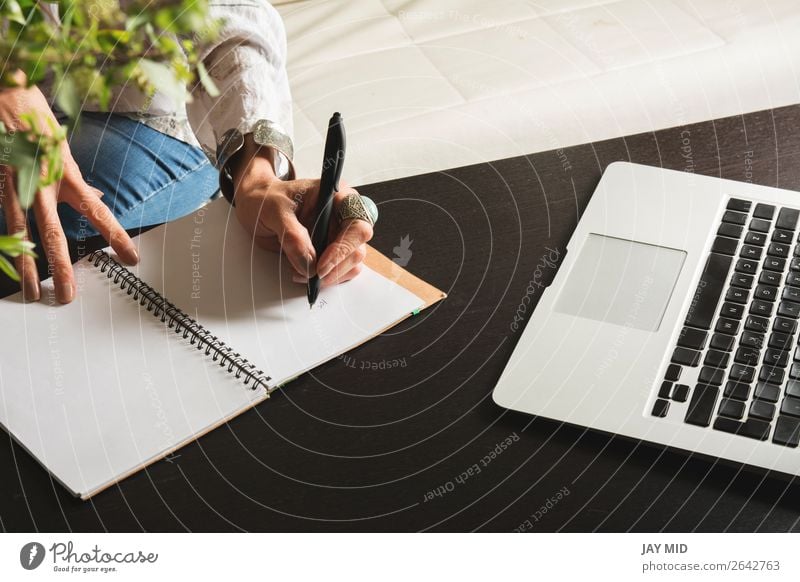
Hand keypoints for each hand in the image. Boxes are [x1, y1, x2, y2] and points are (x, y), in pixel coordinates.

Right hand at [0, 83, 138, 302]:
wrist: (3, 89)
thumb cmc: (33, 113)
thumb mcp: (63, 144)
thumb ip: (74, 176)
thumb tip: (93, 194)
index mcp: (66, 173)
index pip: (98, 211)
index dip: (116, 235)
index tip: (132, 258)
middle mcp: (42, 182)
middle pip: (54, 233)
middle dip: (62, 268)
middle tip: (69, 297)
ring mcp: (12, 182)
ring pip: (20, 233)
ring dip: (27, 265)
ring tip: (33, 291)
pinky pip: (0, 215)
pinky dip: (4, 242)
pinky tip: (7, 263)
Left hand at [231, 138, 372, 285]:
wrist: (257, 205)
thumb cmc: (267, 198)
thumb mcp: (274, 211)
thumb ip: (292, 236)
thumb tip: (308, 265)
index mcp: (337, 197)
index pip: (357, 225)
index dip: (343, 248)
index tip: (321, 266)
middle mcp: (344, 216)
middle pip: (357, 248)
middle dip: (335, 267)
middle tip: (311, 276)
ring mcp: (340, 234)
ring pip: (352, 263)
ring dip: (330, 275)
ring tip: (302, 274)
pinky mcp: (332, 250)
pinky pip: (340, 270)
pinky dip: (325, 278)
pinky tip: (304, 272)